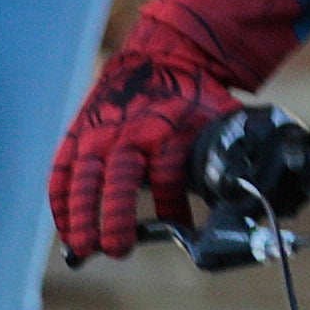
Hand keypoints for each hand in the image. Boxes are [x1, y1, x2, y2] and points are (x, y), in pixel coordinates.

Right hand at [47, 44, 247, 264]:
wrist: (160, 60)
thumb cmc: (192, 102)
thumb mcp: (220, 121)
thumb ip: (229, 157)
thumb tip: (248, 195)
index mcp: (169, 132)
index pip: (170, 175)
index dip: (173, 206)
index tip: (181, 230)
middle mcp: (130, 135)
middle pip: (120, 179)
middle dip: (116, 216)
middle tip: (118, 249)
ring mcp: (98, 136)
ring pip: (84, 179)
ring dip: (81, 216)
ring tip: (83, 248)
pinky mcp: (76, 137)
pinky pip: (61, 173)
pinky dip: (60, 202)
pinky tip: (64, 228)